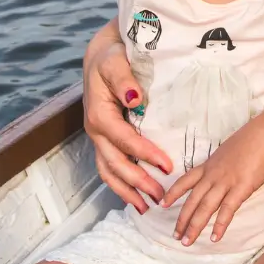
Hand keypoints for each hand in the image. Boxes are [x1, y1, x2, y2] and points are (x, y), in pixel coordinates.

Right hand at [82, 21, 171, 212]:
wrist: (102, 56)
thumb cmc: (112, 57)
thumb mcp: (116, 61)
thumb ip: (124, 79)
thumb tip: (134, 98)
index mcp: (99, 114)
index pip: (123, 139)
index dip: (144, 154)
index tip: (167, 165)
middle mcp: (96, 130)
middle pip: (114, 163)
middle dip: (137, 182)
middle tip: (161, 195)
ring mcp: (99, 138)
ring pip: (109, 171)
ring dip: (127, 191)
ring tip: (147, 207)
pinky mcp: (105, 140)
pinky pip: (111, 167)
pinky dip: (123, 185)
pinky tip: (138, 196)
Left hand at [162, 120, 263, 245]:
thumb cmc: (250, 141)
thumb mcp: (227, 151)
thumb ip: (220, 165)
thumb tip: (219, 173)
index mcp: (209, 165)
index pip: (185, 181)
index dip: (173, 193)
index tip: (162, 205)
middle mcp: (213, 175)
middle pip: (192, 199)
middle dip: (182, 219)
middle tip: (175, 235)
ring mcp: (226, 181)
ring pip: (205, 207)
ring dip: (195, 226)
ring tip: (187, 242)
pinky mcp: (241, 187)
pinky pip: (227, 209)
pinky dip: (220, 224)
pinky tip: (214, 237)